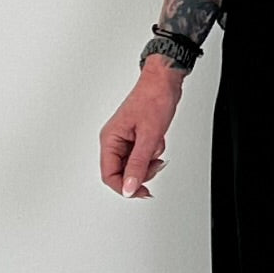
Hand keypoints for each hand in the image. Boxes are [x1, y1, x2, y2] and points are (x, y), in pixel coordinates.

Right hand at [99, 69, 182, 198]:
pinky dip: (152, 152)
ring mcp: (125, 138)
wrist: (164, 81)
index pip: (109, 175)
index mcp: (110, 139)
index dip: (125, 187)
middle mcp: (114, 140)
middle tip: (155, 165)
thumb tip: (129, 188)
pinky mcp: (136, 136)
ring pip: (134, 165)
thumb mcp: (148, 137)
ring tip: (157, 148)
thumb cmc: (153, 99)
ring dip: (148, 162)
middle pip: (122, 172)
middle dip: (141, 172)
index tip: (141, 191)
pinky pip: (142, 154)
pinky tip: (157, 140)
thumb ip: (138, 165)